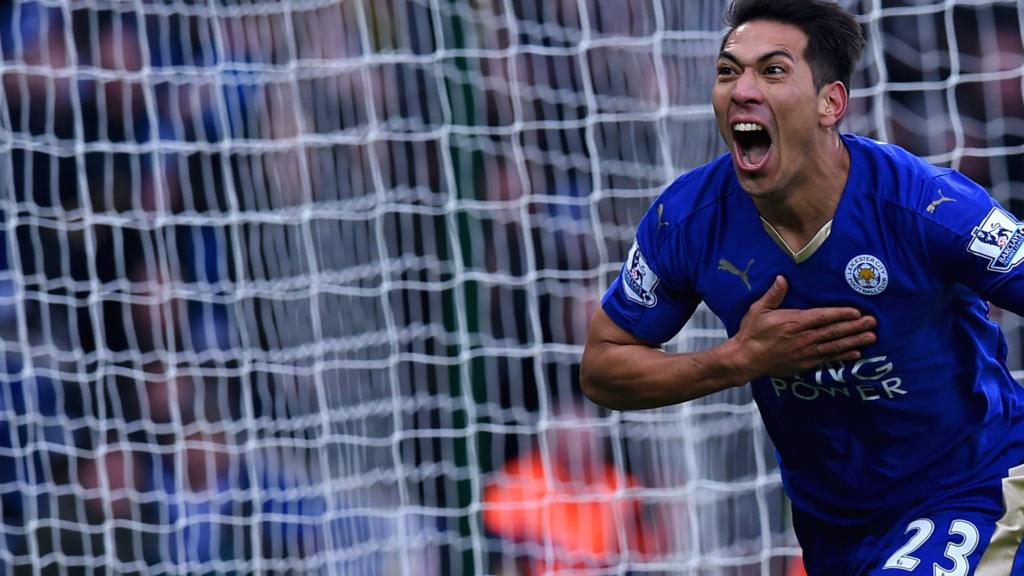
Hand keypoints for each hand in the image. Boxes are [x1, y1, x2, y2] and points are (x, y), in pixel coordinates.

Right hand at [726, 275, 876, 378]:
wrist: (745, 359)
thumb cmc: (751, 333)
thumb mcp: (758, 310)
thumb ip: (773, 295)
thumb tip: (782, 279)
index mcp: (795, 322)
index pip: (823, 316)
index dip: (841, 314)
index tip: (857, 312)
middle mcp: (804, 337)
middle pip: (834, 331)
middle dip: (855, 327)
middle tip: (872, 323)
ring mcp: (806, 352)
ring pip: (835, 346)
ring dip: (854, 341)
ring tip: (870, 337)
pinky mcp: (805, 364)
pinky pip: (828, 359)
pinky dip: (842, 357)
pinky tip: (855, 354)